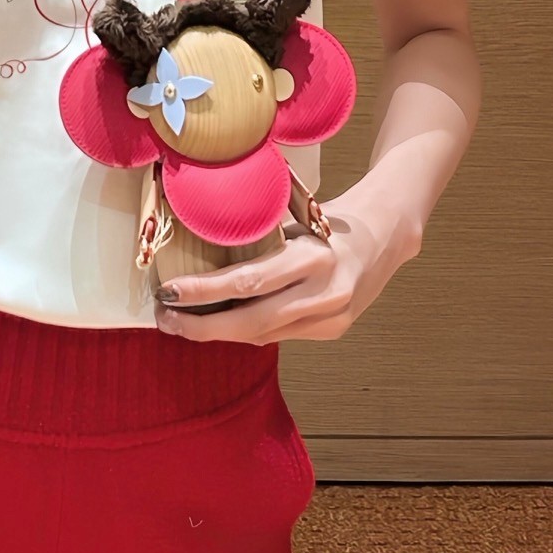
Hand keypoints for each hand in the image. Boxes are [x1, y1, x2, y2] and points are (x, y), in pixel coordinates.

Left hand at [153, 191, 420, 343]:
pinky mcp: (333, 330)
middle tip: (166, 318)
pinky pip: (279, 335)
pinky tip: (223, 324)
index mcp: (314, 258)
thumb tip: (200, 242)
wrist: (386, 234)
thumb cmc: (331, 218)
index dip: (204, 292)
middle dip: (202, 326)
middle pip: (252, 322)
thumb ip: (258, 237)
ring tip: (183, 323)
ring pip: (263, 335)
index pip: (249, 283)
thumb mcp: (296, 216)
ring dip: (220, 332)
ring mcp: (331, 318)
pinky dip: (248, 331)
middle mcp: (325, 293)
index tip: (169, 292)